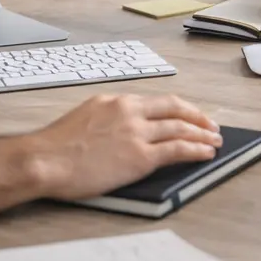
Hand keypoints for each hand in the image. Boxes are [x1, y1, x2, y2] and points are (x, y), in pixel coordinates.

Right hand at [28, 94, 222, 200]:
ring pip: (180, 128)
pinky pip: (178, 149)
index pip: (157, 101)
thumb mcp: (84, 119)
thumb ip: (108, 120)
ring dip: (202, 134)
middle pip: (174, 108)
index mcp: (115, 101)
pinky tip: (206, 153)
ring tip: (215, 140)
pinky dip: (196, 149)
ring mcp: (136, 133)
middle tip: (211, 125)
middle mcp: (129, 111)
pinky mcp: (140, 156)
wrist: (44, 160)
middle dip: (197, 116)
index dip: (179, 107)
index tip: (189, 113)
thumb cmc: (55, 147)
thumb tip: (121, 132)